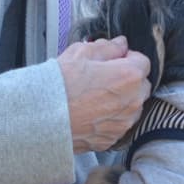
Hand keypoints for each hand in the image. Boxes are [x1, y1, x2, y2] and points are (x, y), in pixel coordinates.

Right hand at [57, 36, 150, 153]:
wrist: (41, 118)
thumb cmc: (59, 85)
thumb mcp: (81, 53)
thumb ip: (108, 46)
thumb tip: (120, 44)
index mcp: (129, 77)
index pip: (143, 62)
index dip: (128, 58)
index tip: (115, 60)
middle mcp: (132, 102)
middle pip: (141, 86)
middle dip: (128, 80)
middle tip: (104, 77)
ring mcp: (122, 123)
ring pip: (132, 107)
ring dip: (121, 100)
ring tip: (94, 97)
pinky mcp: (111, 139)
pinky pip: (118, 125)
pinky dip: (110, 119)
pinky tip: (91, 113)